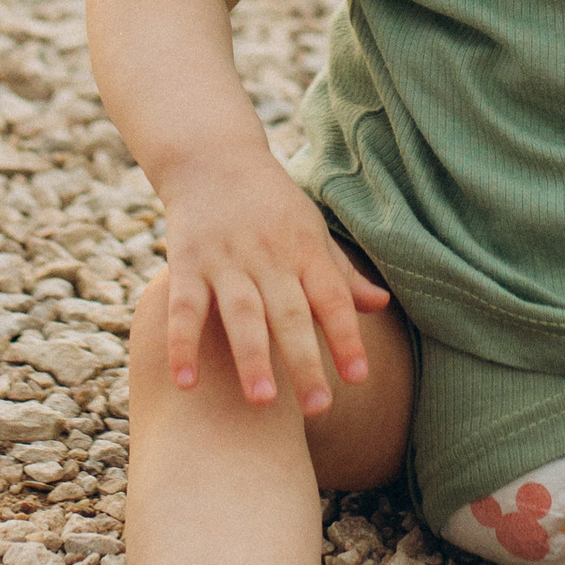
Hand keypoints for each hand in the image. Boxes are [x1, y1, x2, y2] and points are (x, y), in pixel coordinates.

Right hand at [161, 147, 389, 417]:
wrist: (212, 155)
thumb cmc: (271, 203)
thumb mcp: (311, 231)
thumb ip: (341, 273)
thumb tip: (382, 305)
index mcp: (304, 250)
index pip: (332, 298)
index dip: (346, 337)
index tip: (359, 377)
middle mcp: (268, 257)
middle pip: (290, 313)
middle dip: (304, 361)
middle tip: (319, 408)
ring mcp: (225, 260)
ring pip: (241, 313)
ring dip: (252, 357)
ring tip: (262, 402)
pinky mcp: (186, 261)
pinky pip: (184, 308)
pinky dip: (182, 344)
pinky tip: (185, 382)